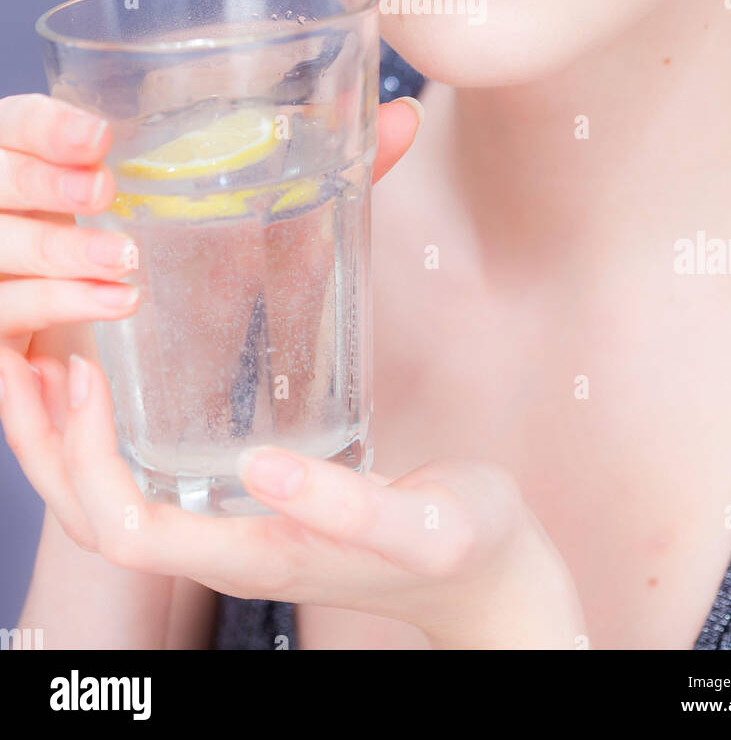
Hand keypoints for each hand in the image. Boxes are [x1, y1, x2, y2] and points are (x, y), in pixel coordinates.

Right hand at [0, 94, 137, 365]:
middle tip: (102, 191)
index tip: (99, 137)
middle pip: (1, 183)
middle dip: (47, 185)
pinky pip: (15, 312)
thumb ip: (98, 166)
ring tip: (125, 257)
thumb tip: (148, 119)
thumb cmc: (68, 236)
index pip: (14, 125)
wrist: (40, 315)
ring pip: (5, 250)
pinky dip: (68, 303)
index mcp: (5, 153)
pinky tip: (114, 303)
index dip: (50, 129)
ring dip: (66, 253)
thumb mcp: (81, 191)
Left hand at [0, 348, 582, 649]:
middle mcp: (227, 549)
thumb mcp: (423, 524)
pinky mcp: (249, 504)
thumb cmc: (463, 545)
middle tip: (29, 350)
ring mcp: (233, 530)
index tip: (81, 372)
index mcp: (254, 557)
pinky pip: (150, 478)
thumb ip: (348, 505)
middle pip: (95, 518)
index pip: (122, 528)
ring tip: (52, 355)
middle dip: (45, 444)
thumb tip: (262, 467)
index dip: (84, 459)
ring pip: (113, 501)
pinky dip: (113, 432)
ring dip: (67, 438)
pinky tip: (123, 380)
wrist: (490, 574)